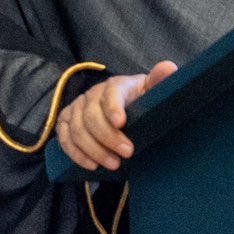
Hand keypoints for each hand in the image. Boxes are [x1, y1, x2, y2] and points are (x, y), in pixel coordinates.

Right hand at [55, 60, 177, 171]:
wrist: (123, 107)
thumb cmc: (139, 101)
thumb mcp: (151, 91)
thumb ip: (159, 81)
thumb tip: (169, 67)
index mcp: (115, 85)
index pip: (110, 93)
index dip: (113, 107)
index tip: (122, 124)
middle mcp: (92, 94)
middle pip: (91, 116)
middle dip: (108, 137)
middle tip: (127, 153)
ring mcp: (76, 108)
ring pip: (77, 130)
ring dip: (94, 150)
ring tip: (114, 165)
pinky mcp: (66, 121)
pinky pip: (64, 138)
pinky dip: (76, 154)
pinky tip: (91, 166)